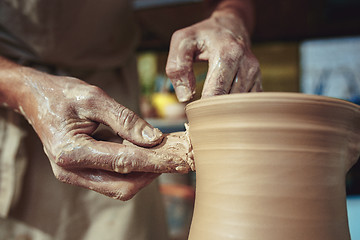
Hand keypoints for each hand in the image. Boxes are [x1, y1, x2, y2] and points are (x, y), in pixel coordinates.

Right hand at [16, 69, 190, 199]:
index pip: (124, 163)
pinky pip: (113, 178)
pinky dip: (133, 169)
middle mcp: (71, 171)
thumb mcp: (95, 98)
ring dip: (144, 173)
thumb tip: (154, 139)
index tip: (180, 159)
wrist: (35, 98)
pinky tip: (145, 153)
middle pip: (123, 186)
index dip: (155, 162)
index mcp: (71, 152)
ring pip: (120, 186)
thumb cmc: (62, 94)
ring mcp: (74, 175)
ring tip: (163, 153)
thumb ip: (125, 120)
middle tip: (174, 156)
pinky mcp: (81, 173)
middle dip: (152, 173)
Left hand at [166, 11, 261, 101]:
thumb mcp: (183, 42)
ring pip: (237, 105)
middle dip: (211, 110)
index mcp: (228, 54)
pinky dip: (233, 107)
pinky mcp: (259, 81)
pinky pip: (246, 104)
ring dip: (222, 109)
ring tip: (209, 104)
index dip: (201, 106)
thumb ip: (178, 68)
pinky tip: (221, 102)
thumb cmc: (203, 35)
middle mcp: (247, 64)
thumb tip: (185, 97)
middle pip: (227, 102)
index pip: (215, 93)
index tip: (191, 110)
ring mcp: (255, 74)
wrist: (230, 25)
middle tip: (198, 111)